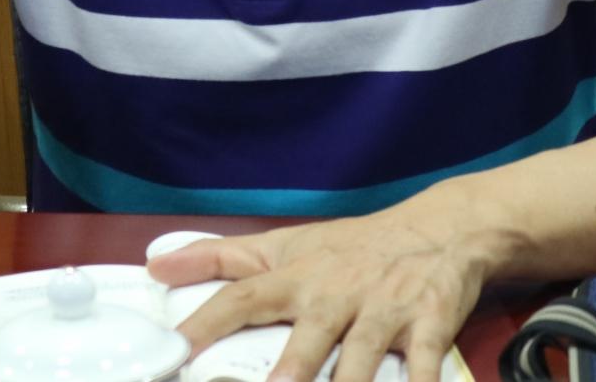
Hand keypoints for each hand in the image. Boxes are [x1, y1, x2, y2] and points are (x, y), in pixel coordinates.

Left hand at [147, 192, 490, 381]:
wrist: (440, 228)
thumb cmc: (351, 247)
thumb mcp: (286, 245)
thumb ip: (220, 258)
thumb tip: (155, 266)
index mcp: (298, 275)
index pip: (243, 296)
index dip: (207, 322)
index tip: (175, 349)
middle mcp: (338, 293)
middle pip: (310, 332)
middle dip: (293, 366)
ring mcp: (385, 309)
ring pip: (364, 355)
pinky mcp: (431, 324)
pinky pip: (426, 364)